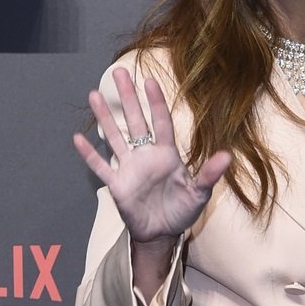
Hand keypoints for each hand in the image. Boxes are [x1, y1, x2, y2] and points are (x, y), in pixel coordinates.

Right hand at [72, 68, 230, 247]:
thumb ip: (209, 174)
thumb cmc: (181, 210)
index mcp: (166, 154)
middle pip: (135, 121)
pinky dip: (89, 155)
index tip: (149, 80)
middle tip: (119, 72)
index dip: (155, 102)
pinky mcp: (118, 185)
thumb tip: (227, 156)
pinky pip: (101, 167)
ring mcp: (130, 168)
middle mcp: (146, 156)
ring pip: (115, 137)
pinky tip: (77, 138)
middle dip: (128, 97)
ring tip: (93, 95)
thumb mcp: (199, 193)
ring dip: (105, 118)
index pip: (160, 122)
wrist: (163, 233)